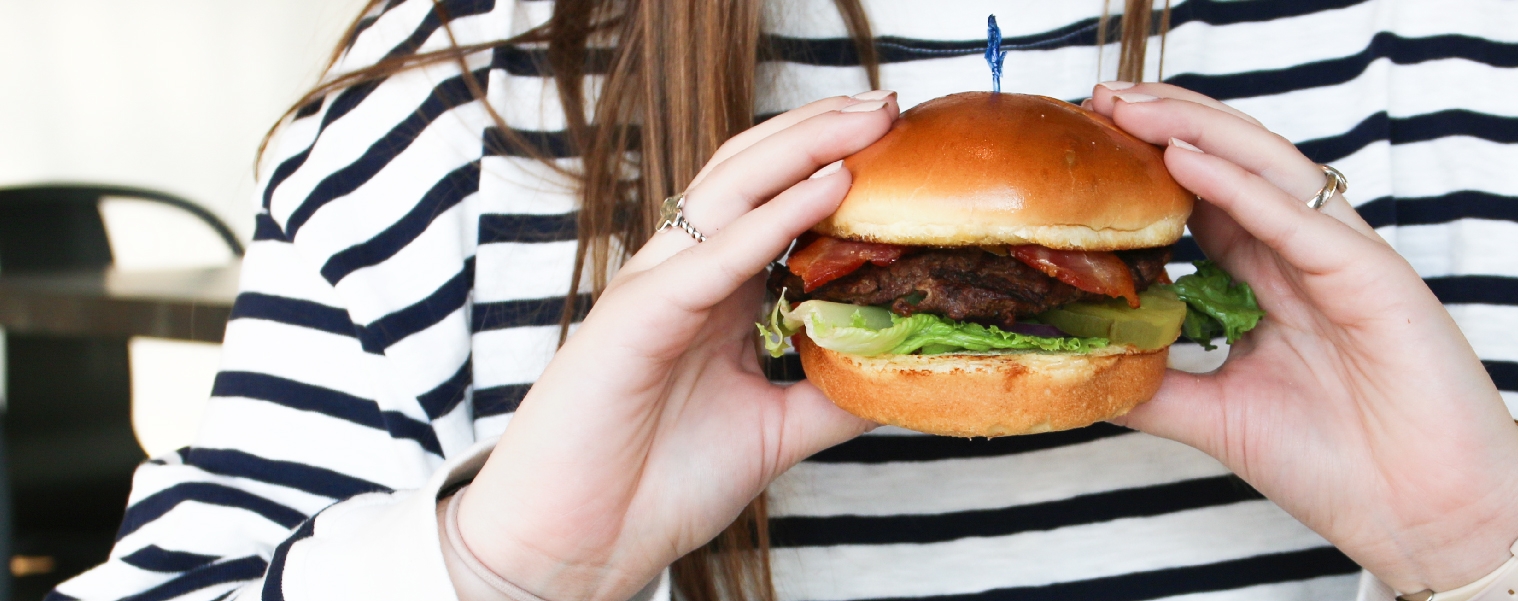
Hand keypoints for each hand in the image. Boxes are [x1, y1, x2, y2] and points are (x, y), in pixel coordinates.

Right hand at [444, 92, 899, 600]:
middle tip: (892, 104)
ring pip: (731, 190)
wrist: (576, 547)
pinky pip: (714, 255)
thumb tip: (902, 377)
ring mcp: (655, 286)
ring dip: (805, 148)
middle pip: (754, 172)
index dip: (832, 161)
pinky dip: (772, 218)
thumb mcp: (773, 431)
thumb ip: (830, 395)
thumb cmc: (653, 485)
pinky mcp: (636, 316)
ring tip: (870, 121)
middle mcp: (683, 274)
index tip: (901, 141)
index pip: (774, 199)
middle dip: (823, 131)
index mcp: (712, 292)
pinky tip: (826, 188)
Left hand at [1087, 83, 1517, 597]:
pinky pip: (1297, 220)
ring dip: (1192, 132)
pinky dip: (1240, 185)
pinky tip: (1185, 157)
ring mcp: (1342, 259)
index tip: (1085, 143)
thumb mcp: (1218, 418)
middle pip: (1229, 166)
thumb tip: (1083, 372)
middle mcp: (1305, 258)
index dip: (1146, 166)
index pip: (1203, 201)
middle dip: (1162, 125)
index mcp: (1274, 282)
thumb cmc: (1344, 467)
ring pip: (1264, 170)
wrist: (1427, 516)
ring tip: (1128, 108)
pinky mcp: (1374, 275)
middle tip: (1096, 99)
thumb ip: (1156, 386)